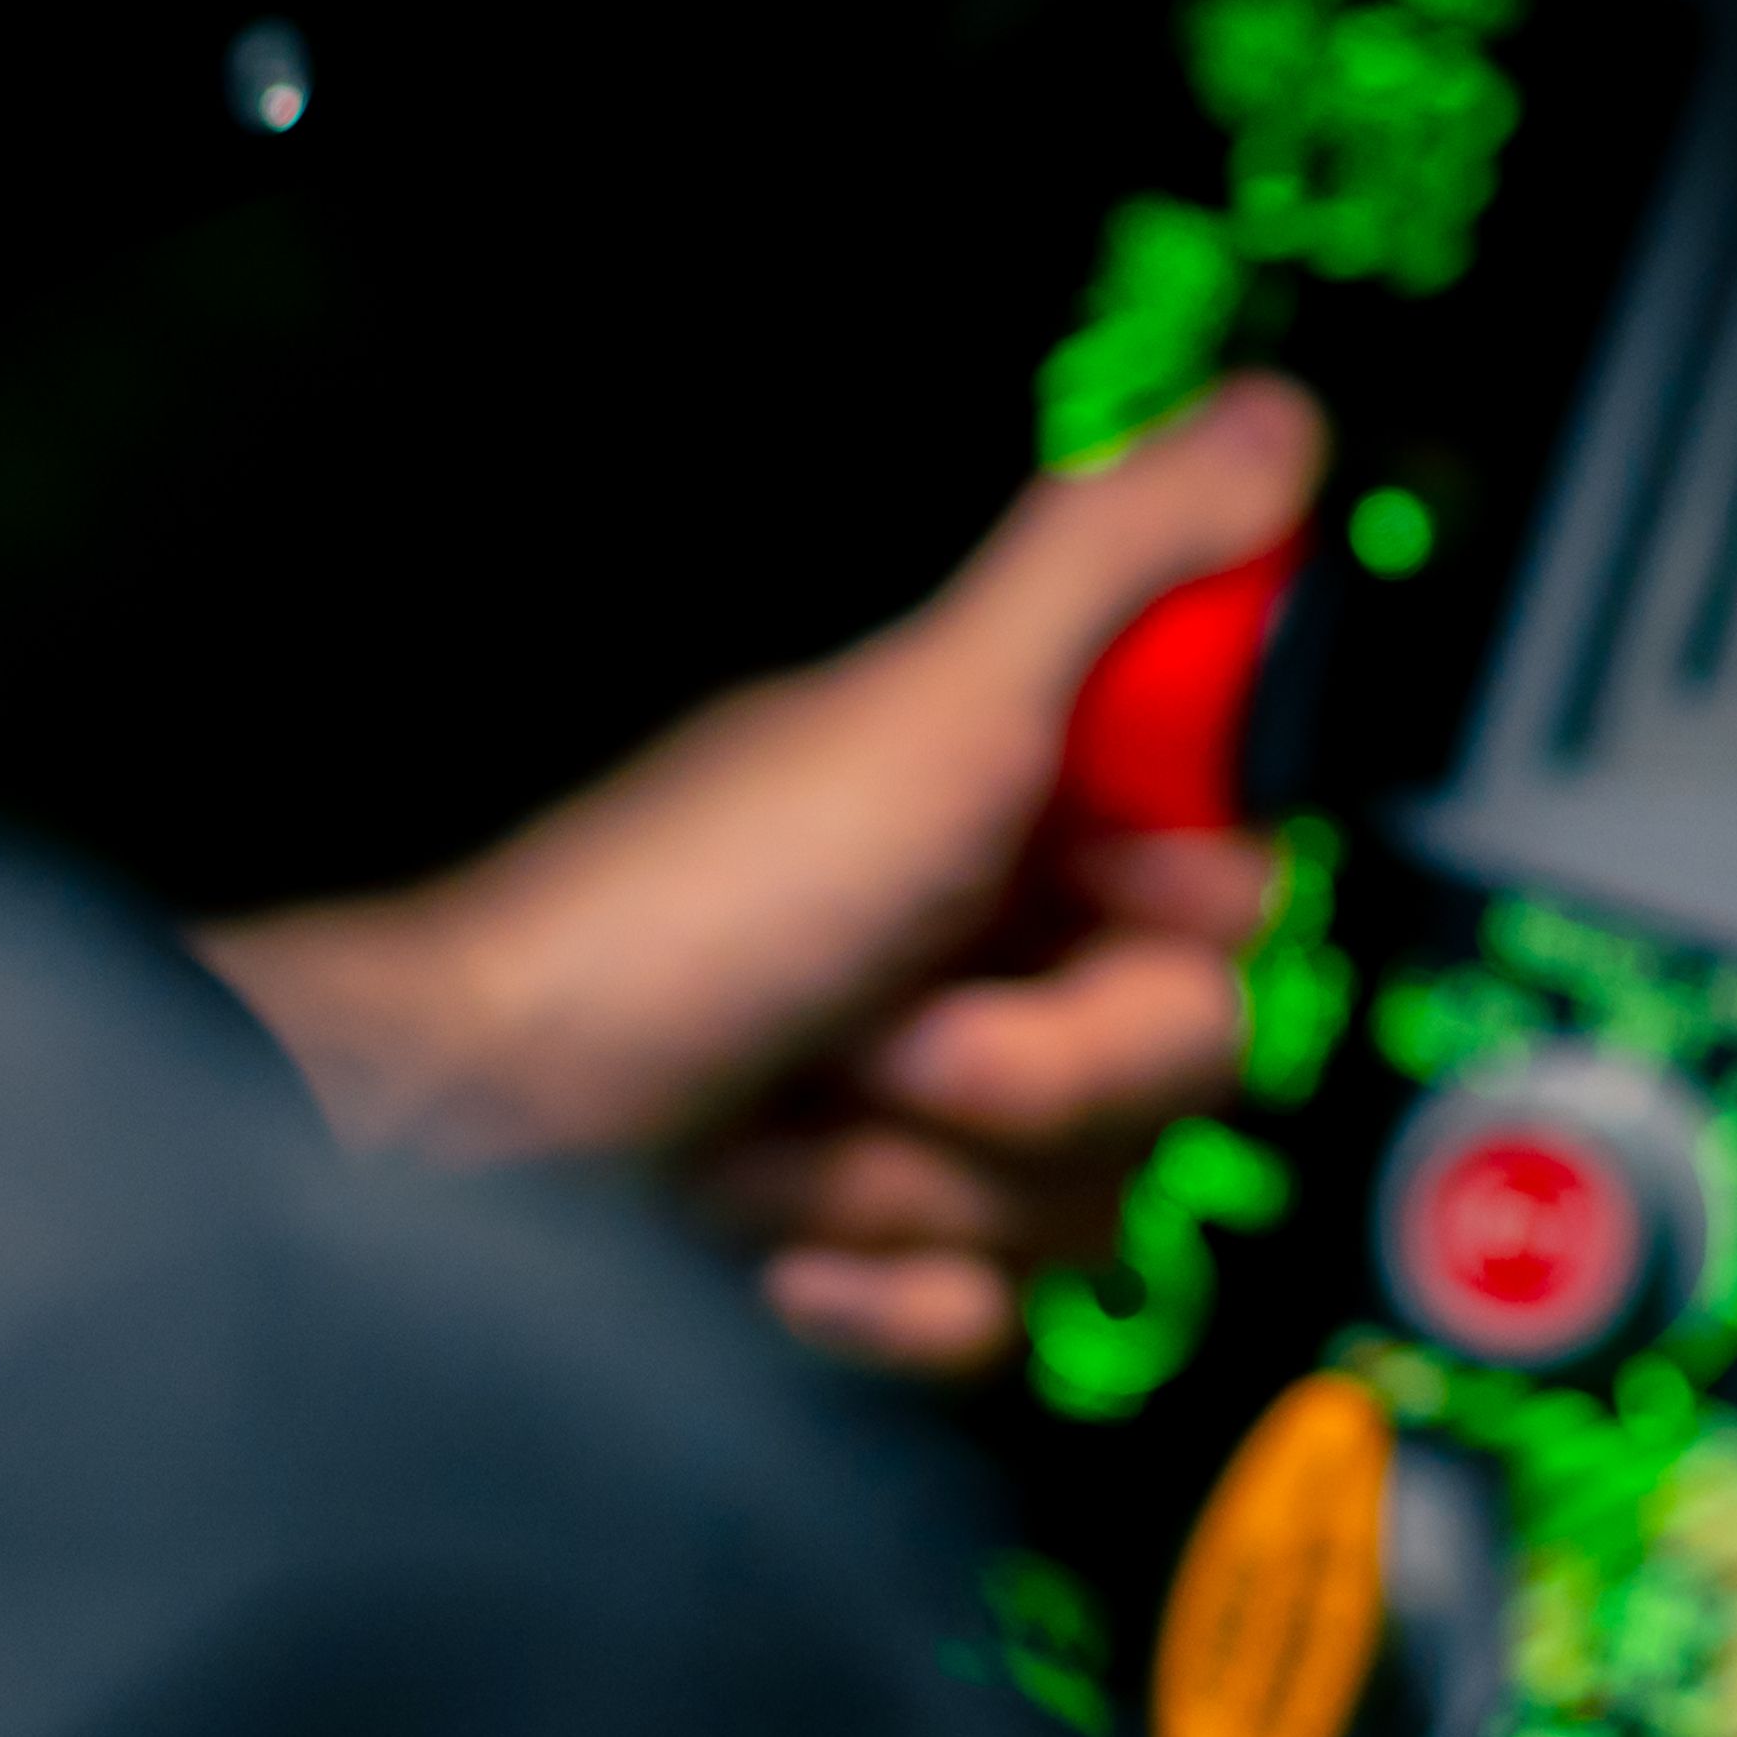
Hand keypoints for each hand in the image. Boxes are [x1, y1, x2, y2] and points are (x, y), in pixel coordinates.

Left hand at [198, 378, 1325, 1374]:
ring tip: (790, 1121)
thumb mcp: (922, 709)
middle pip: (1187, 1058)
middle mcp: (992, 952)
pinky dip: (882, 1291)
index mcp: (1020, 809)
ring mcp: (937, 1113)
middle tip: (894, 1029)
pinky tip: (777, 1235)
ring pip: (1095, 1199)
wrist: (460, 1130)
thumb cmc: (668, 919)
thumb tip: (1275, 419)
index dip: (1175, 915)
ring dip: (928, 1179)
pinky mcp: (881, 1245)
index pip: (1241, 883)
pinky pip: (993, 1317)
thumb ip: (1114, 558)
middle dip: (1038, 1071)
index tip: (1083, 893)